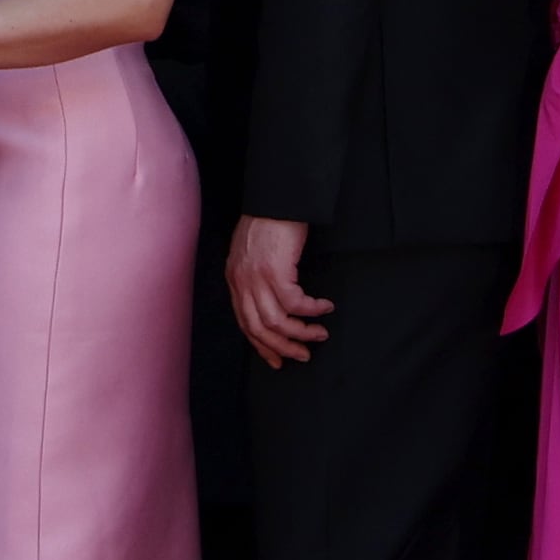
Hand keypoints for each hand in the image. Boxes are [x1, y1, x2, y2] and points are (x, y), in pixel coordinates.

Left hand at [226, 215, 329, 364]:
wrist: (276, 198)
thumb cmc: (269, 223)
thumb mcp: (253, 254)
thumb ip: (256, 278)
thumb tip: (273, 303)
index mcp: (234, 280)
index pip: (244, 323)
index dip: (262, 346)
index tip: (278, 360)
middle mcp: (241, 282)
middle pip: (259, 329)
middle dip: (282, 348)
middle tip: (304, 355)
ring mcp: (256, 277)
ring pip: (277, 321)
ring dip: (301, 333)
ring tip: (320, 334)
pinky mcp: (275, 270)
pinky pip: (294, 302)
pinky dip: (311, 309)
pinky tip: (324, 307)